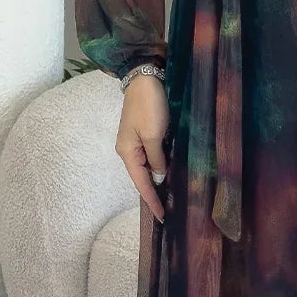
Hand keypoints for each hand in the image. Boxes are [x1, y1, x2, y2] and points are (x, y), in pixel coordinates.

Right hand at [117, 76, 169, 222]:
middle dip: (154, 194)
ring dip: (158, 182)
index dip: (151, 200)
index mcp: (127, 152)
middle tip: (169, 212)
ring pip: (147, 168)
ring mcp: (135, 143)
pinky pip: (151, 157)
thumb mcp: (154, 135)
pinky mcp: (144, 135)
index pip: (141, 183)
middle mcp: (128, 151)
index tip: (162, 217)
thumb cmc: (148, 106)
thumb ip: (156, 158)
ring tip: (169, 199)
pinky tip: (168, 176)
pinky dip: (159, 168)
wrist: (144, 79)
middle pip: (142, 178)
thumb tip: (159, 177)